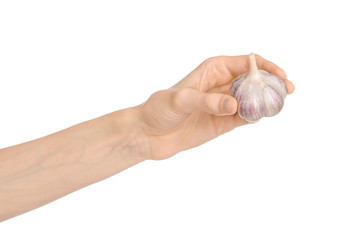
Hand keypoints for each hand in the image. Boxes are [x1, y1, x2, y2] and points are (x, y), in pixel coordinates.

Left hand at [139, 54, 294, 159]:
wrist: (149, 134)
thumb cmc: (159, 109)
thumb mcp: (180, 100)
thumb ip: (207, 101)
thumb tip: (234, 104)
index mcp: (213, 70)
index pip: (246, 63)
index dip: (265, 67)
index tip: (279, 75)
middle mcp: (221, 85)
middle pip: (253, 80)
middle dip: (271, 84)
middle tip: (287, 91)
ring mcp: (223, 104)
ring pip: (252, 99)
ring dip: (266, 101)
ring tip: (279, 105)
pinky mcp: (222, 122)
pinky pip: (244, 118)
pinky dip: (255, 117)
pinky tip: (262, 118)